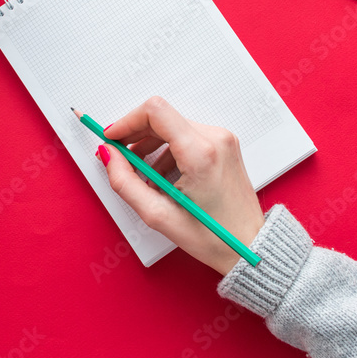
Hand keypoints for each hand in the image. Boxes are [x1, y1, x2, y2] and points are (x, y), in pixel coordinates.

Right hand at [100, 97, 264, 274]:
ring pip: (172, 126)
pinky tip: (163, 176)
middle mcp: (215, 138)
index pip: (155, 111)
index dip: (126, 121)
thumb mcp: (158, 215)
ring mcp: (223, 139)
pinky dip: (167, 150)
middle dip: (135, 135)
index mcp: (200, 153)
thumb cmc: (212, 237)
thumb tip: (108, 155)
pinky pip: (186, 135)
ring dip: (151, 145)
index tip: (112, 137)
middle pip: (161, 117)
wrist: (248, 246)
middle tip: (122, 159)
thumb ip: (125, 182)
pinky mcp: (224, 145)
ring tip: (145, 177)